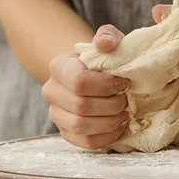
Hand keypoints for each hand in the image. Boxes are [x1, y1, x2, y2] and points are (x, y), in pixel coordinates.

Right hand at [42, 25, 130, 149]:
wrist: (93, 74)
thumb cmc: (103, 57)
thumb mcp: (108, 40)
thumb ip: (108, 36)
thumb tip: (104, 44)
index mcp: (59, 66)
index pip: (79, 81)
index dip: (106, 85)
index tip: (124, 83)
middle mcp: (51, 90)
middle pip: (81, 106)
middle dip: (111, 106)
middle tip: (126, 101)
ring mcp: (56, 114)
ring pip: (81, 127)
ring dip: (109, 123)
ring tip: (125, 114)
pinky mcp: (66, 132)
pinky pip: (85, 142)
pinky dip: (107, 138)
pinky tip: (119, 127)